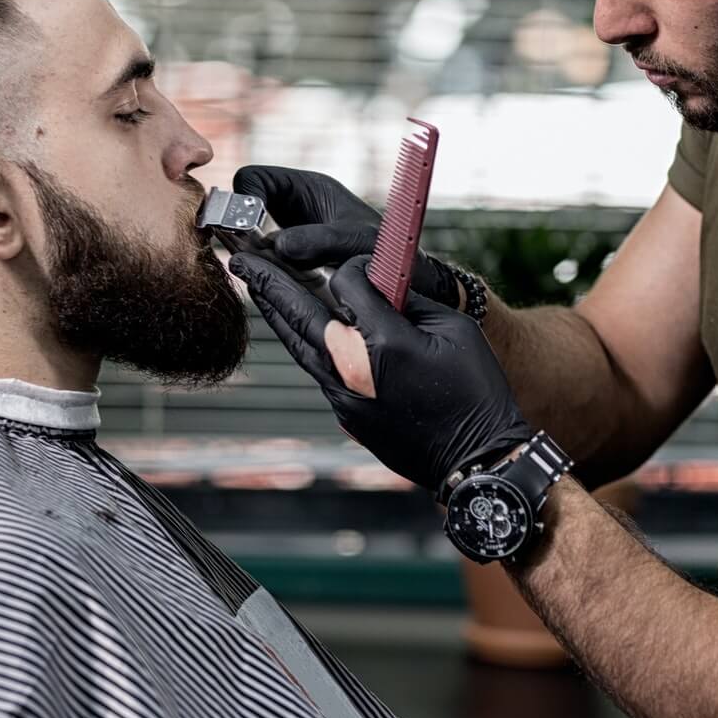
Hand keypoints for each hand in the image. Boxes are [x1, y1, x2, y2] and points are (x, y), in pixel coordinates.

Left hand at [231, 252, 532, 492]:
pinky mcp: (345, 415)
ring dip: (273, 312)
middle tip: (241, 256)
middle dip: (268, 281)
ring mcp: (344, 396)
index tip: (362, 265)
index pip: (347, 283)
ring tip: (253, 285)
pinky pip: (315, 370)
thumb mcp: (454, 331)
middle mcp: (353, 369)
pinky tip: (293, 327)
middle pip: (299, 314)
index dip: (353, 266)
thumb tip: (377, 285)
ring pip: (297, 345)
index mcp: (385, 341)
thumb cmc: (476, 392)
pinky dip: (300, 342)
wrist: (476, 460)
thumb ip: (411, 300)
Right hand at [232, 165, 459, 306]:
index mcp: (307, 187)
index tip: (251, 226)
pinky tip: (266, 283)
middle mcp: (293, 207)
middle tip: (244, 253)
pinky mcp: (287, 261)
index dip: (244, 198)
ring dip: (245, 252)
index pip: (253, 178)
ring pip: (246, 236)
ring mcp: (288, 233)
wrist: (402, 278)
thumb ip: (319, 239)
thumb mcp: (356, 241)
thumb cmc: (387, 251)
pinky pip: (259, 259)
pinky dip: (257, 268)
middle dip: (238, 228)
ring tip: (255, 270)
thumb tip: (277, 246)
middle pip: (243, 207)